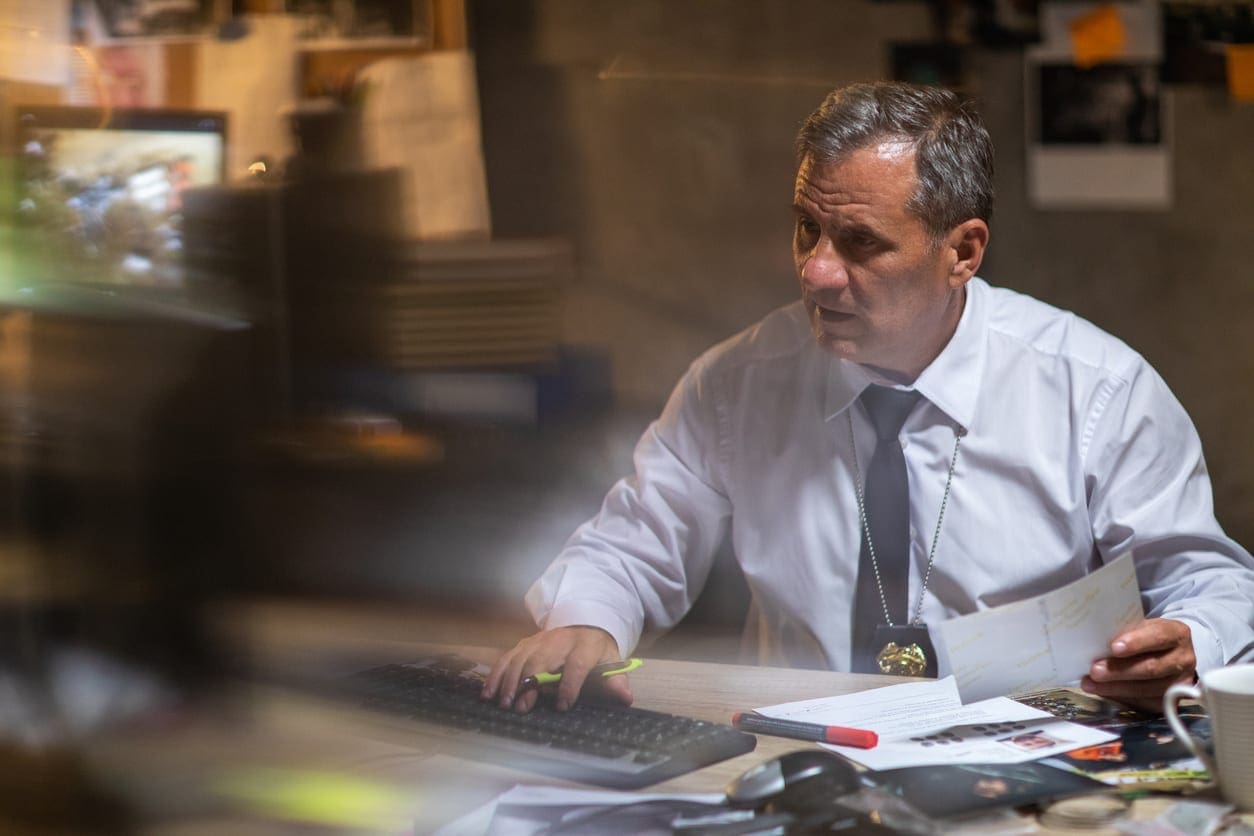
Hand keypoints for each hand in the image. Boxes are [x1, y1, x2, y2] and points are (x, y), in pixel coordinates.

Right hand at [482, 625, 632, 712]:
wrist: (583, 622)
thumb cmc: (596, 650)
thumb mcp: (612, 661)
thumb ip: (616, 681)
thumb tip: (625, 698)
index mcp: (584, 646)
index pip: (577, 664)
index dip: (570, 684)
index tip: (564, 705)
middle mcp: (559, 641)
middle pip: (542, 661)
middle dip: (530, 684)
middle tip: (522, 708)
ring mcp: (538, 641)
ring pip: (520, 659)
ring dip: (510, 681)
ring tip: (504, 703)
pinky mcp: (524, 644)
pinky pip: (507, 658)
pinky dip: (496, 675)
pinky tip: (489, 693)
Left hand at [1081, 618, 1196, 711]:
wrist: (1169, 654)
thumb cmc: (1147, 638)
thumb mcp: (1141, 627)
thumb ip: (1126, 633)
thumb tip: (1094, 644)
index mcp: (1177, 634)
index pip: (1158, 637)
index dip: (1136, 643)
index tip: (1114, 647)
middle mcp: (1184, 659)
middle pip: (1151, 668)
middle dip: (1120, 670)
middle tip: (1094, 671)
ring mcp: (1180, 683)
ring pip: (1148, 689)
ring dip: (1116, 688)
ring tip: (1091, 684)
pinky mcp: (1172, 701)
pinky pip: (1146, 703)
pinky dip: (1122, 698)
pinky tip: (1104, 692)